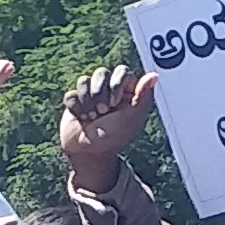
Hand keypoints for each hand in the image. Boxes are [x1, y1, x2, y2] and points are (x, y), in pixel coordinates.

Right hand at [58, 65, 157, 195]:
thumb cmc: (114, 136)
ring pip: (84, 80)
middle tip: (102, 112)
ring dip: (87, 101)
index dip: (116, 83)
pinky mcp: (75, 102)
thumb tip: (154, 75)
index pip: (122, 72)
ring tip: (91, 117)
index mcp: (126, 93)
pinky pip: (71, 94)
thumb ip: (143, 96)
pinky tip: (81, 118)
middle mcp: (108, 91)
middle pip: (101, 73)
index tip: (115, 102)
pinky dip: (75, 107)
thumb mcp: (132, 118)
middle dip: (99, 92)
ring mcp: (90, 95)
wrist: (89, 153)